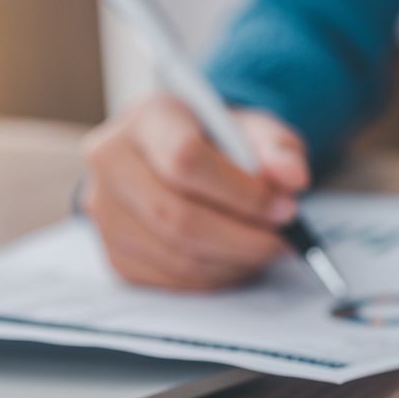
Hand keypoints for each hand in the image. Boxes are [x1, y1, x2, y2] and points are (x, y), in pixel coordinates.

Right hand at [81, 95, 308, 289]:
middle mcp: (111, 162)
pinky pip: (172, 279)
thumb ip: (279, 149)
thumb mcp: (257, 130)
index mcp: (147, 118)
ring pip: (177, 255)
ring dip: (235, 261)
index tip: (283, 207)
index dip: (241, 192)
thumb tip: (292, 179)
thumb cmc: (221, 142)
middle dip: (243, 237)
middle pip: (176, 216)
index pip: (185, 159)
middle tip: (283, 239)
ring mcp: (105, 212)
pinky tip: (237, 258)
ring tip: (265, 248)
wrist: (185, 159)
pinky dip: (216, 276)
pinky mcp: (116, 253)